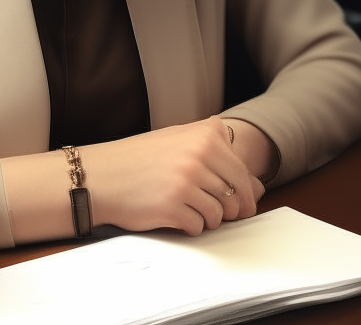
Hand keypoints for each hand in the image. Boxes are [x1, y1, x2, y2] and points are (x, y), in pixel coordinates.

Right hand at [82, 115, 263, 236]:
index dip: (243, 192)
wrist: (102, 174)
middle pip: (237, 195)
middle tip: (212, 210)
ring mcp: (188, 180)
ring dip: (208, 218)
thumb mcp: (180, 143)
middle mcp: (199, 153)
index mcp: (205, 134)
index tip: (234, 199)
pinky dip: (191, 226)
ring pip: (220, 213)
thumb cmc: (139, 159)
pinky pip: (200, 226)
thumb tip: (259, 186)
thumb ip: (219, 156)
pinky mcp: (175, 205)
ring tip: (187, 208)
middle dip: (231, 210)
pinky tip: (175, 215)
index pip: (242, 172)